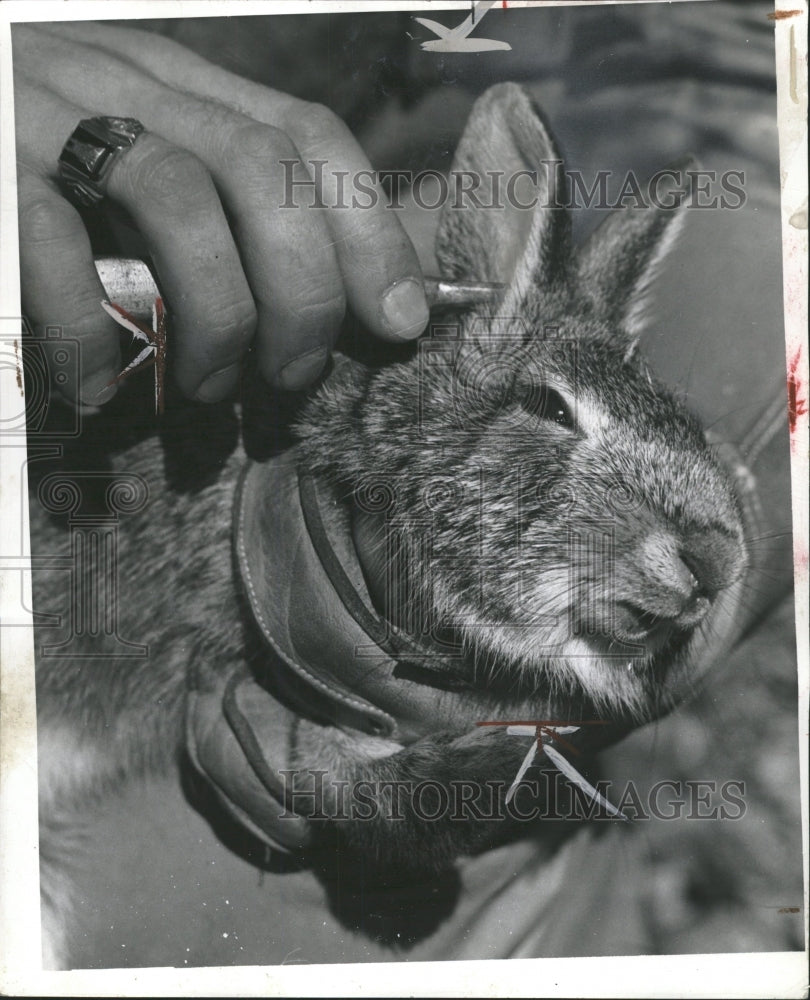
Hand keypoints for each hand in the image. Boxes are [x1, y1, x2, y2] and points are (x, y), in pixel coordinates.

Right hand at [13, 22, 428, 405]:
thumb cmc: (42, 163)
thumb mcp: (145, 158)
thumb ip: (225, 204)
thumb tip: (334, 298)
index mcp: (183, 86)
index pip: (308, 134)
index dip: (371, 230)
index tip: (401, 319)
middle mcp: (127, 86)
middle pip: (264, 169)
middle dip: (305, 290)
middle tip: (294, 375)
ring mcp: (50, 116)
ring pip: (178, 198)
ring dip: (218, 315)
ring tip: (211, 388)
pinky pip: (54, 246)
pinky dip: (89, 331)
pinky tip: (100, 386)